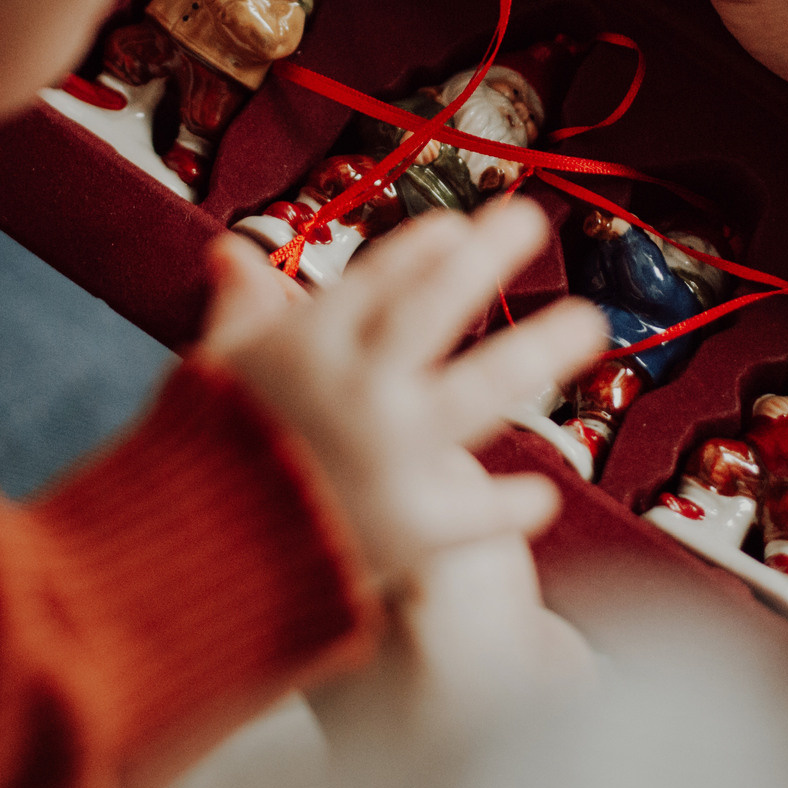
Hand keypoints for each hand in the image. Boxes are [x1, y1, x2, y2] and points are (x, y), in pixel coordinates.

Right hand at [193, 198, 609, 587]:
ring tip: (591, 322)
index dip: (423, 249)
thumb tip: (230, 249)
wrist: (195, 568)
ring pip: (483, 390)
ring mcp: (391, 455)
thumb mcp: (217, 373)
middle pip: (437, 310)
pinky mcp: (412, 528)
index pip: (379, 278)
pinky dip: (513, 506)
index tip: (458, 227)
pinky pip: (481, 510)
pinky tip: (542, 497)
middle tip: (534, 219)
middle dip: (489, 258)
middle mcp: (356, 388)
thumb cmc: (207, 459)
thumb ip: (240, 310)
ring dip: (541, 351)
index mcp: (307, 346)